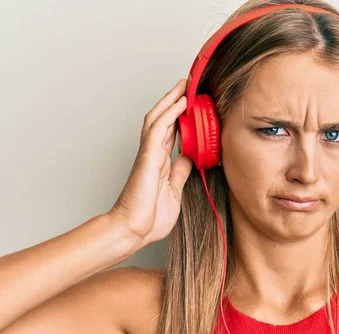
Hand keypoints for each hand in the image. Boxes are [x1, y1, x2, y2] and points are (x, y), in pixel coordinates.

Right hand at [107, 79, 192, 246]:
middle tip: (187, 86)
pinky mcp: (147, 157)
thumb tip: (190, 158)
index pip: (171, 132)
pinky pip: (158, 129)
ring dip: (171, 100)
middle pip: (164, 119)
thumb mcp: (174, 190)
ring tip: (184, 85)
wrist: (134, 231)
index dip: (180, 116)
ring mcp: (149, 154)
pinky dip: (169, 114)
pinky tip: (180, 102)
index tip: (192, 105)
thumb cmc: (149, 217)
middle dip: (175, 101)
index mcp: (160, 162)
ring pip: (158, 118)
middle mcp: (154, 154)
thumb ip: (180, 172)